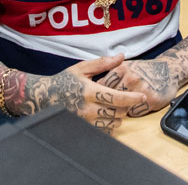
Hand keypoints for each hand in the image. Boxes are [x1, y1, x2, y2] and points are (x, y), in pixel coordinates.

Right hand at [31, 54, 146, 133]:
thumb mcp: (82, 68)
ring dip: (118, 116)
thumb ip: (103, 63)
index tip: (143, 96)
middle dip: (125, 106)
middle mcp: (88, 108)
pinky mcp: (83, 128)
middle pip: (118, 112)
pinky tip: (105, 115)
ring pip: (113, 123)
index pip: (117, 98)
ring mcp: (85, 121)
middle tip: (122, 99)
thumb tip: (121, 56)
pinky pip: (105, 131)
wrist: (44, 97)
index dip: (133, 98)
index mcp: (90, 91)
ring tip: (112, 106)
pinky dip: (109, 124)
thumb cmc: (64, 81)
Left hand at [97, 58, 179, 116]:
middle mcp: (131, 78)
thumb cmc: (144, 69)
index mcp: (122, 68)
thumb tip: (95, 86)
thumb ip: (111, 74)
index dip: (100, 93)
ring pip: (122, 107)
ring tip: (125, 104)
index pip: (102, 85)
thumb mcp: (126, 66)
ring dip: (121, 109)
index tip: (98, 97)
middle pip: (111, 98)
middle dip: (109, 103)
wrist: (169, 69)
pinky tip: (137, 105)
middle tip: (111, 104)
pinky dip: (133, 112)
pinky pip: (134, 113)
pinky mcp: (151, 100)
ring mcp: (141, 90)